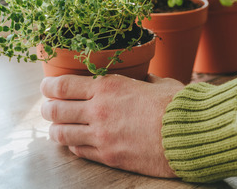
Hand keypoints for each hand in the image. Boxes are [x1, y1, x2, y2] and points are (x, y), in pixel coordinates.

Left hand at [40, 73, 184, 177]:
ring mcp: (101, 136)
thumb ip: (141, 81)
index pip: (63, 86)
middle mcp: (99, 110)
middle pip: (55, 110)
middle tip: (47, 107)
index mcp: (109, 87)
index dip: (49, 86)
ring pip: (61, 134)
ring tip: (57, 127)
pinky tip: (76, 142)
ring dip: (56, 129)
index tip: (46, 86)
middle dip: (47, 108)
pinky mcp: (109, 156)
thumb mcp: (157, 82)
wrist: (189, 135)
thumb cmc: (178, 105)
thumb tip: (142, 79)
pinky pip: (79, 151)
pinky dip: (73, 146)